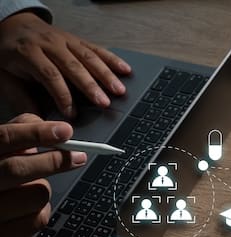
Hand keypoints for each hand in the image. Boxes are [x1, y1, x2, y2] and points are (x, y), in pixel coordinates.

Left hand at [0, 11, 130, 117]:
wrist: (12, 26)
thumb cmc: (9, 55)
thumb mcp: (6, 78)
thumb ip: (22, 100)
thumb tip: (39, 123)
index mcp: (29, 53)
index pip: (50, 76)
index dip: (63, 95)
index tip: (72, 114)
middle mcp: (50, 44)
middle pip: (74, 66)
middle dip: (91, 86)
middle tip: (104, 104)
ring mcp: (65, 40)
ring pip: (89, 57)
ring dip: (106, 75)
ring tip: (119, 91)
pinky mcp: (77, 40)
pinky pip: (97, 49)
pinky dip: (113, 60)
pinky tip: (125, 70)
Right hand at [0, 113, 85, 236]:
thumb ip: (19, 131)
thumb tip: (52, 128)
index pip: (4, 138)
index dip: (36, 133)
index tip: (65, 131)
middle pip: (17, 169)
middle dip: (53, 161)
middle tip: (78, 156)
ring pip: (35, 195)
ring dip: (44, 188)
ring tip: (31, 185)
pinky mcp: (1, 235)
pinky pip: (38, 220)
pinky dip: (43, 210)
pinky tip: (30, 206)